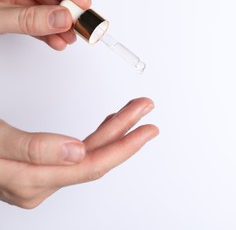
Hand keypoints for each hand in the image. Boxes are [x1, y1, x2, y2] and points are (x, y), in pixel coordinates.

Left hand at [0, 0, 90, 49]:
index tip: (83, 3)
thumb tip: (61, 18)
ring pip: (40, 8)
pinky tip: (57, 40)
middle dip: (64, 11)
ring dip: (57, 26)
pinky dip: (44, 31)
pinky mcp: (7, 11)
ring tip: (69, 38)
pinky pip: (31, 19)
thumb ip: (27, 18)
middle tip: (81, 24)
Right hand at [0, 97, 158, 208]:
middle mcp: (37, 185)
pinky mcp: (34, 168)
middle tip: (145, 109)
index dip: (125, 145)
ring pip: (87, 155)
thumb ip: (31, 148)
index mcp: (30, 181)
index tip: (147, 124)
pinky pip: (75, 155)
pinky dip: (95, 136)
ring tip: (132, 112)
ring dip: (112, 131)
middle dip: (124, 131)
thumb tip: (77, 152)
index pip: (92, 164)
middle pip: (95, 157)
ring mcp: (36, 178)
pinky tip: (107, 124)